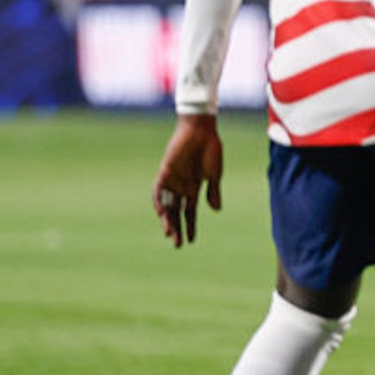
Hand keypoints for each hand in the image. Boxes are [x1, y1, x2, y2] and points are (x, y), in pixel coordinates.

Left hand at [152, 114, 223, 246]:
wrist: (202, 130)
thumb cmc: (211, 150)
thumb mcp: (214, 174)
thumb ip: (213, 192)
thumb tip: (216, 210)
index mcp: (194, 189)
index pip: (189, 213)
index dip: (190, 227)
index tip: (191, 241)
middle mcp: (181, 187)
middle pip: (176, 213)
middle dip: (177, 228)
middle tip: (177, 244)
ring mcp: (172, 180)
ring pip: (166, 205)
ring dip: (167, 219)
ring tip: (169, 233)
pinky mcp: (165, 172)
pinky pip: (158, 190)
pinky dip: (159, 201)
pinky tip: (161, 213)